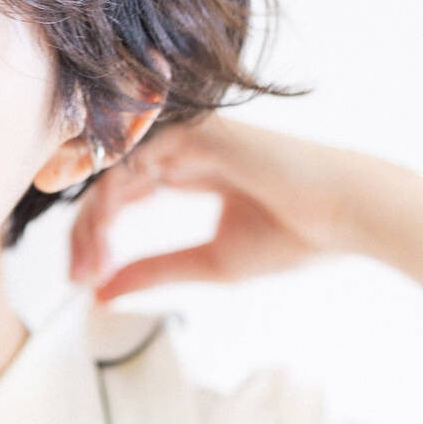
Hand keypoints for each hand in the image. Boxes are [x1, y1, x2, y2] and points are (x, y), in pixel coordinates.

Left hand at [68, 111, 362, 302]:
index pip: (121, 195)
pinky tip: (101, 232)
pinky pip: (134, 159)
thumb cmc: (294, 236)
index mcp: (190, 171)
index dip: (96, 236)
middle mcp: (182, 148)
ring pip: (114, 171)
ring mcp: (186, 135)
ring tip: (87, 266)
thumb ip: (154, 270)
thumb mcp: (208, 262)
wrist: (347, 214)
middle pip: (108, 183)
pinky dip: (110, 197)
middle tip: (75, 277)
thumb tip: (100, 292)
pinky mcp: (195, 130)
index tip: (84, 281)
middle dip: (84, 232)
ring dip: (91, 222)